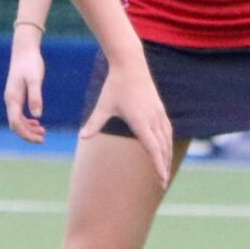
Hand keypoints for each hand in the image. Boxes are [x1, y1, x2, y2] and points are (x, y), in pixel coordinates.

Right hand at [5, 28, 47, 143]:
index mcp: (13, 98)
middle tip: (43, 138)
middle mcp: (10, 100)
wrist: (24, 50)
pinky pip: (19, 113)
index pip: (15, 123)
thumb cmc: (30, 63)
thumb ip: (36, 97)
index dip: (26, 134)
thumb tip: (37, 116)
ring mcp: (12, 98)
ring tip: (43, 133)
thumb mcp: (35, 79)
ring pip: (17, 120)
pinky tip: (37, 122)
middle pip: (15, 125)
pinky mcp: (17, 95)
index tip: (40, 139)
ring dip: (28, 129)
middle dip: (27, 134)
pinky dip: (27, 121)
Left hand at [86, 62, 173, 186]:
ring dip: (167, 156)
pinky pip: (167, 130)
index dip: (158, 165)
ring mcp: (158, 113)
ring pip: (167, 140)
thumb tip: (81, 137)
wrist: (130, 64)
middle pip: (162, 148)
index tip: (162, 179)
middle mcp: (153, 118)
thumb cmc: (115, 85)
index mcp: (141, 121)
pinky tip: (165, 148)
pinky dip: (167, 142)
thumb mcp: (103, 105)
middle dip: (163, 166)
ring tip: (165, 170)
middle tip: (162, 184)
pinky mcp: (160, 109)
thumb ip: (94, 123)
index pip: (153, 148)